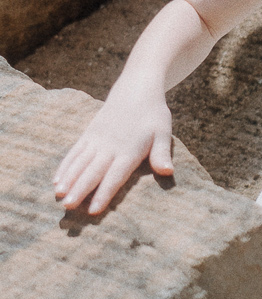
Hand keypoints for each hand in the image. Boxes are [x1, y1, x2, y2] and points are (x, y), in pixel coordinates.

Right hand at [53, 84, 173, 214]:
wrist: (137, 88)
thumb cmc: (153, 115)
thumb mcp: (163, 132)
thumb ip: (161, 153)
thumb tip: (168, 171)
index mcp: (130, 150)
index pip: (115, 175)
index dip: (104, 193)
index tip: (93, 211)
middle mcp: (110, 146)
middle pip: (93, 171)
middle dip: (80, 189)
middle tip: (67, 207)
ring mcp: (97, 139)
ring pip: (80, 162)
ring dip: (68, 179)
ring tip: (58, 195)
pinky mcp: (89, 134)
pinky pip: (74, 152)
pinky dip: (65, 166)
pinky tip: (56, 180)